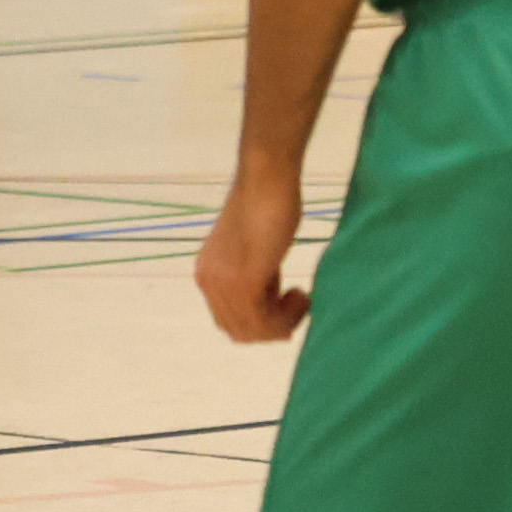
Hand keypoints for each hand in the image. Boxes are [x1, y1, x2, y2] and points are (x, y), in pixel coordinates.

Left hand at [198, 174, 314, 342]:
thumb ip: (256, 274)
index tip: (289, 302)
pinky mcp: (244, 282)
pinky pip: (263, 321)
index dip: (262, 321)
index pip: (230, 320)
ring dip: (283, 323)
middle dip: (273, 326)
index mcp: (208, 274)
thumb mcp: (256, 249)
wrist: (267, 181)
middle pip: (240, 330)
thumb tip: (270, 297)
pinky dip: (286, 318)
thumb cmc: (268, 204)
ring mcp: (224, 284)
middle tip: (299, 302)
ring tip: (302, 297)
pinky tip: (301, 294)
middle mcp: (209, 283)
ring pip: (252, 330)